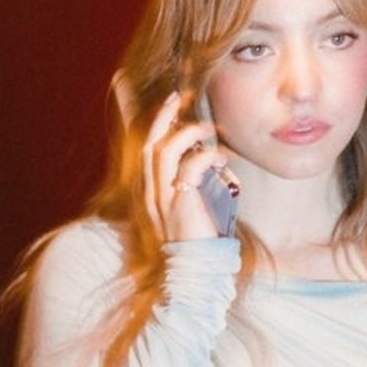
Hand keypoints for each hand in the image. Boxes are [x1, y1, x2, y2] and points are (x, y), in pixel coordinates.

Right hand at [142, 91, 232, 242]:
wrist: (191, 268)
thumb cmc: (193, 238)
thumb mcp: (184, 207)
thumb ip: (186, 183)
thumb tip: (200, 157)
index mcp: (147, 192)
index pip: (144, 150)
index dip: (155, 124)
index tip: (169, 105)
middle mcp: (149, 192)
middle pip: (150, 144)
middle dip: (164, 117)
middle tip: (179, 98)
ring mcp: (161, 198)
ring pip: (164, 151)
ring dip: (187, 134)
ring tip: (208, 129)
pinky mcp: (179, 203)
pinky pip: (190, 168)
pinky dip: (207, 156)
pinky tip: (222, 157)